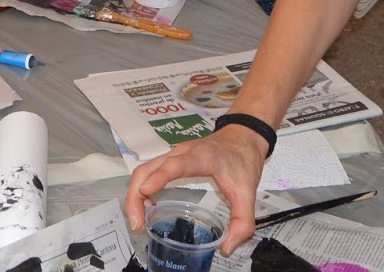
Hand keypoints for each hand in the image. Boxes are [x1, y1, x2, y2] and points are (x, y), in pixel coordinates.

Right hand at [125, 127, 267, 254]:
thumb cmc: (242, 160)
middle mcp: (181, 153)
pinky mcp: (169, 159)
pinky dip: (140, 190)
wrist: (242, 136)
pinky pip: (147, 172)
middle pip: (148, 169)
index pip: (176, 165)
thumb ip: (243, 221)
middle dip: (136, 195)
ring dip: (135, 194)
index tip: (146, 191)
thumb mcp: (248, 192)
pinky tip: (147, 208)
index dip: (160, 177)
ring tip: (139, 221)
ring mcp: (172, 154)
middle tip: (138, 224)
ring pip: (143, 170)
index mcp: (202, 157)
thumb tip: (227, 247)